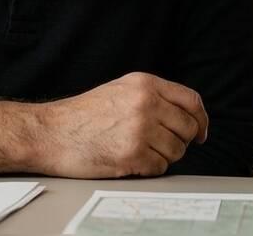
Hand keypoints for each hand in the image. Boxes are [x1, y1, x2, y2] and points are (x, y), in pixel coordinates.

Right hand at [32, 72, 208, 177]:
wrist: (50, 132)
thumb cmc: (84, 115)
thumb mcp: (121, 90)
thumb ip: (153, 96)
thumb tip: (187, 114)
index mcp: (145, 84)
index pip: (192, 101)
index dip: (201, 120)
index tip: (201, 133)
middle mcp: (146, 104)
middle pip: (188, 128)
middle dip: (181, 141)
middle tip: (163, 145)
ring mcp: (140, 129)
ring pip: (177, 151)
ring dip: (163, 156)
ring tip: (140, 152)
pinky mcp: (131, 155)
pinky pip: (160, 167)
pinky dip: (149, 168)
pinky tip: (130, 161)